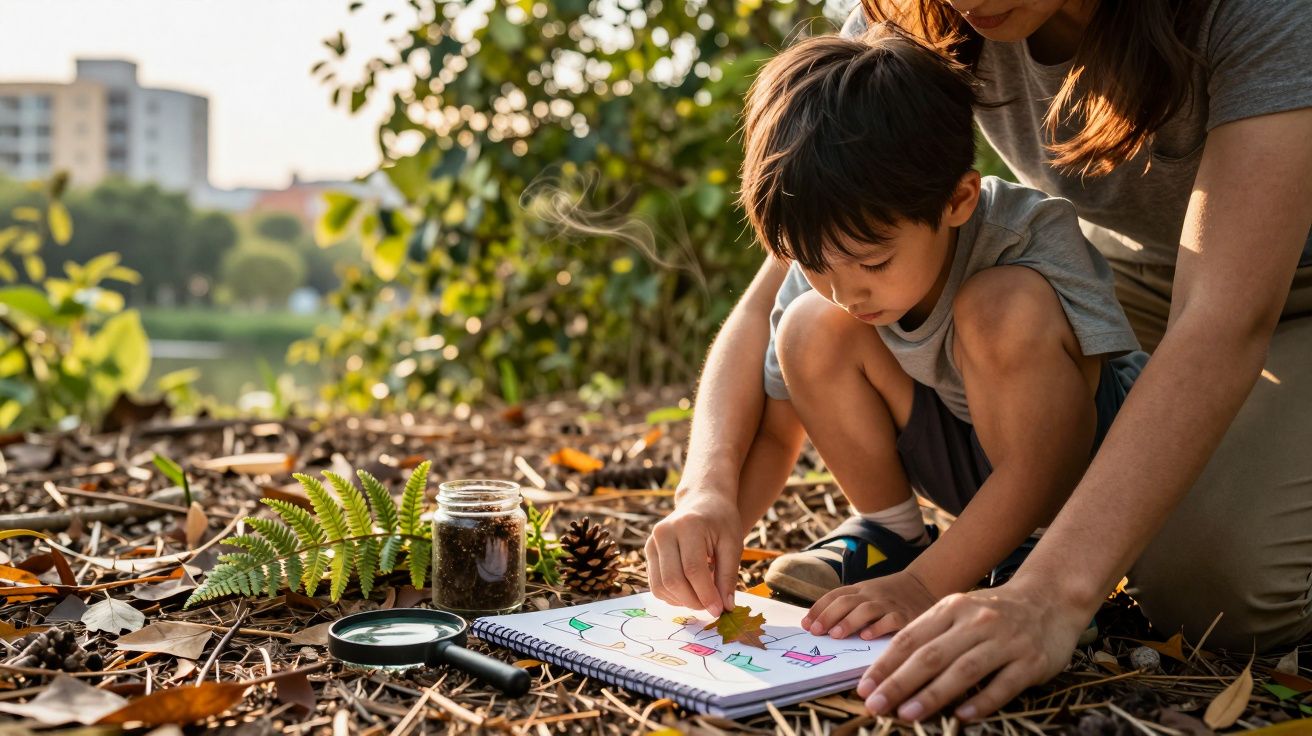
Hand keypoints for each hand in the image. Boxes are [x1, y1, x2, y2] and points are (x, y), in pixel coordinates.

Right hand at [645, 492, 742, 615]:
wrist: (702, 502)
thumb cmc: (721, 521)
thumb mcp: (733, 544)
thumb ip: (728, 576)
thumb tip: (725, 607)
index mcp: (687, 526)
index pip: (693, 569)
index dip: (706, 594)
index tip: (719, 610)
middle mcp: (664, 533)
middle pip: (673, 580)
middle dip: (693, 601)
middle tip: (711, 608)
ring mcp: (652, 542)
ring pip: (661, 586)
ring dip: (682, 601)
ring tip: (702, 599)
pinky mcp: (648, 552)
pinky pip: (656, 585)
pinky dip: (673, 596)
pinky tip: (690, 592)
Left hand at [800, 570, 936, 639]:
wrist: (924, 584)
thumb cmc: (890, 595)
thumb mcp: (868, 594)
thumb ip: (848, 606)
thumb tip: (817, 624)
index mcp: (860, 590)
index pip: (834, 596)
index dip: (819, 609)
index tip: (805, 625)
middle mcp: (872, 595)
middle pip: (845, 602)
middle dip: (827, 616)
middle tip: (815, 631)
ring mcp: (888, 604)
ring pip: (865, 610)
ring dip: (848, 622)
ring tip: (835, 634)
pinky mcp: (906, 616)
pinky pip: (891, 620)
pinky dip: (878, 627)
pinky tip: (867, 637)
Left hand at [856, 579, 1090, 720]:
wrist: (1050, 600)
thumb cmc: (994, 612)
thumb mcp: (960, 611)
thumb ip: (931, 635)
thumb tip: (891, 671)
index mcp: (952, 608)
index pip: (910, 638)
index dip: (885, 665)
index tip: (865, 688)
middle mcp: (976, 622)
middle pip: (931, 656)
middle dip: (899, 683)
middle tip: (876, 706)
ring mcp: (1005, 640)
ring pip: (963, 670)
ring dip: (932, 694)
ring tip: (907, 714)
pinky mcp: (1031, 661)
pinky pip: (1002, 684)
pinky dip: (981, 700)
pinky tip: (961, 716)